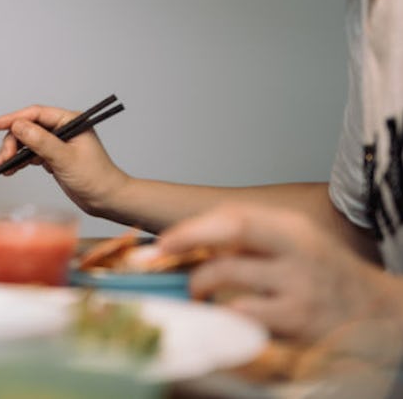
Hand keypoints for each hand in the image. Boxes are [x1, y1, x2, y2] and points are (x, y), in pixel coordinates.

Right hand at [0, 104, 124, 216]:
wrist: (107, 200)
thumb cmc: (95, 178)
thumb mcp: (65, 158)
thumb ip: (41, 141)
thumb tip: (18, 126)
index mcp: (71, 121)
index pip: (37, 114)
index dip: (14, 118)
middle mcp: (63, 129)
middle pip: (28, 127)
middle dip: (12, 142)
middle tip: (3, 159)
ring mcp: (58, 143)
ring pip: (27, 141)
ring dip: (14, 152)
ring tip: (4, 167)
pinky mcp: (54, 156)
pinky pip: (31, 153)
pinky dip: (20, 160)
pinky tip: (12, 169)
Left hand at [158, 203, 398, 342]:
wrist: (379, 313)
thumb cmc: (325, 275)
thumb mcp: (295, 242)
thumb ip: (251, 238)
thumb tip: (192, 240)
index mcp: (291, 228)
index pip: (233, 216)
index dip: (192, 228)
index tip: (164, 240)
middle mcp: (296, 252)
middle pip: (230, 236)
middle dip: (186, 244)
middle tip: (160, 258)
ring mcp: (298, 288)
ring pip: (227, 278)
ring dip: (200, 285)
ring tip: (197, 292)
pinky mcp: (298, 322)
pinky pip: (242, 315)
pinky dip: (223, 314)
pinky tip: (223, 314)